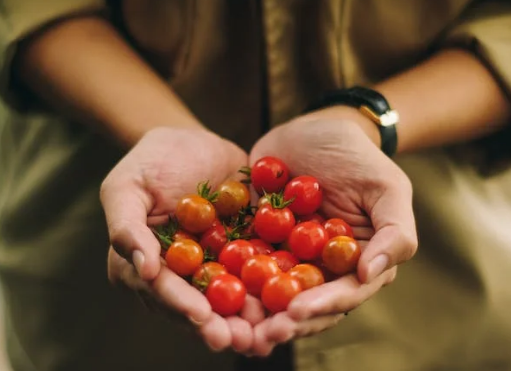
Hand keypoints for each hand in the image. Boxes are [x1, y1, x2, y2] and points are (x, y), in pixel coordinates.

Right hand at [100, 127, 261, 351]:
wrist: (194, 142)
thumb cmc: (151, 161)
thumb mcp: (126, 187)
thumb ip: (127, 227)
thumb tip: (143, 270)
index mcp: (146, 265)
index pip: (162, 290)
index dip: (181, 305)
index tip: (201, 317)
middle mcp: (180, 275)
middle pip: (198, 305)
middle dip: (219, 325)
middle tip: (241, 340)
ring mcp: (213, 266)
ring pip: (229, 298)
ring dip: (249, 318)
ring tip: (269, 333)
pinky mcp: (241, 253)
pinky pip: (256, 273)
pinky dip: (271, 288)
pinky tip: (290, 300)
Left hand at [248, 110, 417, 354]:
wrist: (314, 128)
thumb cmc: (356, 156)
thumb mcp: (387, 188)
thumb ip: (394, 232)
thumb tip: (370, 274)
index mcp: (356, 262)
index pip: (343, 294)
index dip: (321, 307)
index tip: (296, 312)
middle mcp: (322, 267)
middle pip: (305, 303)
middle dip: (284, 321)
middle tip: (260, 334)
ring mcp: (289, 255)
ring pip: (273, 292)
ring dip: (255, 312)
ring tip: (235, 326)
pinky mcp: (259, 240)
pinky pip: (244, 262)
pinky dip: (232, 277)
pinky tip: (214, 288)